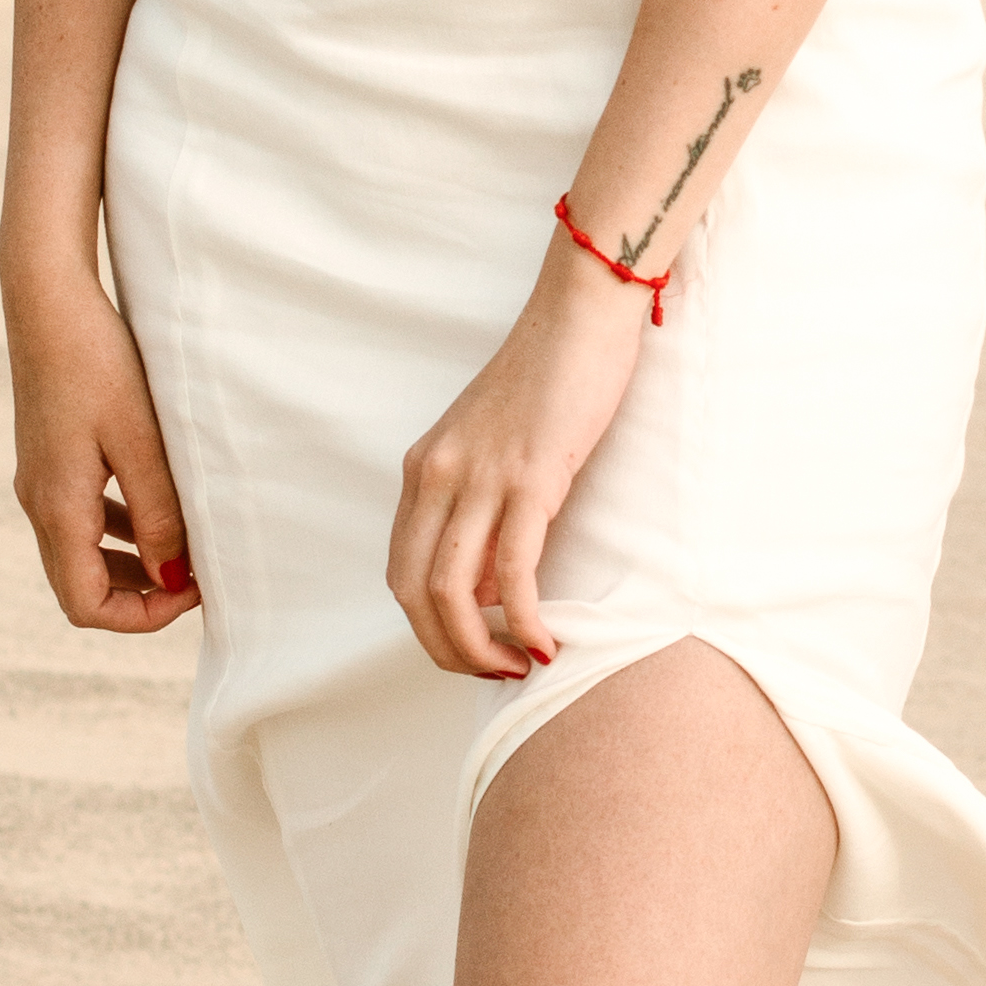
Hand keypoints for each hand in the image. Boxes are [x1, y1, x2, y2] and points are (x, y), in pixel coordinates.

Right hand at [7, 270, 197, 634]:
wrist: (47, 300)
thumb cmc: (96, 362)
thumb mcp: (141, 441)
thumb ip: (158, 514)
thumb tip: (173, 578)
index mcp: (56, 507)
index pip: (86, 605)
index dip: (141, 616)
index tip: (193, 592)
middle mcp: (38, 502)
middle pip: (81, 586)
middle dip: (140, 595)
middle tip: (198, 575)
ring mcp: (39, 480)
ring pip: (80, 553)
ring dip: (131, 563)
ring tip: (186, 546)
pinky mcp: (48, 457)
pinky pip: (80, 516)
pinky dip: (117, 528)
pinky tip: (156, 506)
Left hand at [386, 228, 649, 684]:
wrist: (583, 312)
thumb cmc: (552, 374)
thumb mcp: (497, 442)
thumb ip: (481, 503)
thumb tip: (488, 582)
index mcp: (425, 468)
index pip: (402, 571)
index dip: (429, 626)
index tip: (473, 648)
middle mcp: (439, 474)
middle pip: (414, 592)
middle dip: (447, 650)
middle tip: (492, 673)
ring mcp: (481, 476)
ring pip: (453, 591)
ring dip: (480, 647)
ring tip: (517, 667)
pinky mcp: (531, 476)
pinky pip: (513, 570)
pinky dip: (525, 619)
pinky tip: (547, 641)